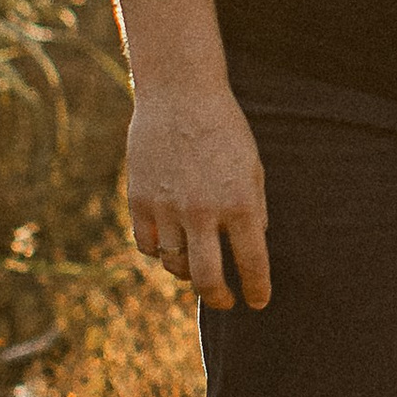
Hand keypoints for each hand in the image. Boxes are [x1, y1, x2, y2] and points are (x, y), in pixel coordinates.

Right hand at [126, 84, 270, 308]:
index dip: (257, 290)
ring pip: (173, 264)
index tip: (257, 302)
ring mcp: (167, 207)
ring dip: (187, 272)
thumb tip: (252, 249)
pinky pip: (147, 245)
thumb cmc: (224, 131)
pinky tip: (169, 243)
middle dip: (219, 299)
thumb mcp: (252, 168)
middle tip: (225, 301)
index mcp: (240, 203)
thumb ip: (253, 211)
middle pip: (207, 279)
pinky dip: (158, 251)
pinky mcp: (139, 200)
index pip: (252, 264)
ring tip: (196, 265)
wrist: (180, 94)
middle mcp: (203, 211)